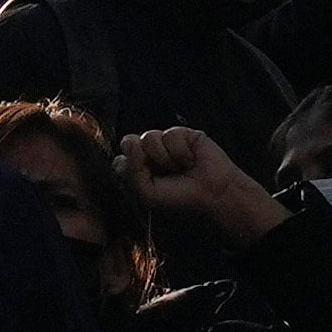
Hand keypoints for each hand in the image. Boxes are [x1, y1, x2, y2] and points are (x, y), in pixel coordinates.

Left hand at [113, 125, 280, 247]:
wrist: (212, 193)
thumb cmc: (180, 197)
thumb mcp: (147, 194)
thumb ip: (131, 172)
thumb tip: (130, 141)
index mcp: (137, 170)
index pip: (118, 161)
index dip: (130, 169)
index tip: (147, 181)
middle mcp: (147, 154)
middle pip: (129, 143)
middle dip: (146, 160)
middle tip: (164, 173)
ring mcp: (164, 142)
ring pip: (148, 137)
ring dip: (165, 157)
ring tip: (179, 167)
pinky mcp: (182, 133)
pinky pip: (170, 134)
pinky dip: (180, 151)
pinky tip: (190, 159)